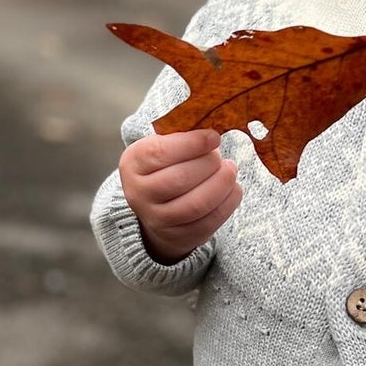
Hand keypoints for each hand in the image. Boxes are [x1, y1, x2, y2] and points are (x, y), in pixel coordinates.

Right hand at [120, 128, 241, 263]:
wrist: (155, 206)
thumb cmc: (164, 166)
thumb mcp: (162, 145)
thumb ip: (182, 136)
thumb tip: (213, 128)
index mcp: (132, 164)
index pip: (160, 153)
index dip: (192, 144)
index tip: (214, 137)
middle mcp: (138, 194)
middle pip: (180, 179)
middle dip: (208, 164)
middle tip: (220, 156)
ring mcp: (157, 220)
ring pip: (196, 204)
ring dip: (221, 184)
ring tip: (230, 170)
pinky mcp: (179, 237)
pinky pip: (209, 222)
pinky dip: (228, 203)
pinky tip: (233, 188)